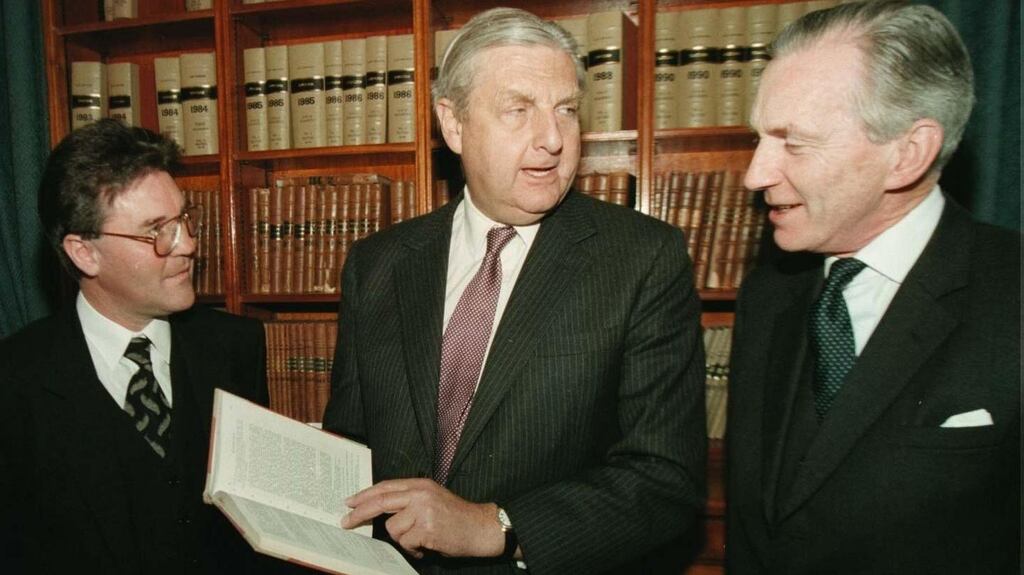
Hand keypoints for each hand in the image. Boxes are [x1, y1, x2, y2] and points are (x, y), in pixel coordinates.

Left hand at [342, 478, 504, 558]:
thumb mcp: (432, 498)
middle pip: (381, 501)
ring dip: (404, 539)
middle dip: (360, 513)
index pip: (385, 487)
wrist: (482, 527)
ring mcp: (424, 511)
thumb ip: (409, 500)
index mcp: (420, 484)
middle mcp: (420, 494)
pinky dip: (415, 549)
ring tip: (421, 539)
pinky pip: (407, 543)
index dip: (365, 494)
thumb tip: (382, 511)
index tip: (350, 502)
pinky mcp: (427, 528)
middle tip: (346, 522)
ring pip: (393, 528)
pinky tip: (428, 545)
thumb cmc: (457, 516)